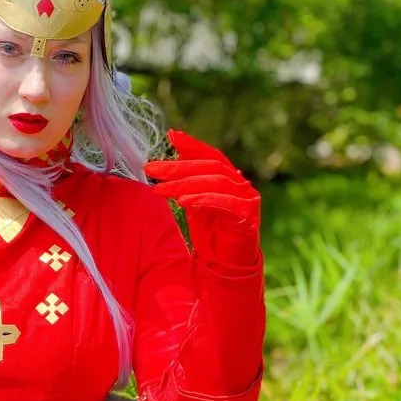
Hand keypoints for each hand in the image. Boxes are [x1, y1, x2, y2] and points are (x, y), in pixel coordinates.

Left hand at [143, 130, 260, 269]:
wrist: (227, 264)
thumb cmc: (211, 233)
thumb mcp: (195, 203)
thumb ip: (188, 183)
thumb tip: (172, 160)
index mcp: (228, 178)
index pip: (210, 155)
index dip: (192, 145)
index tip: (171, 136)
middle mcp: (240, 184)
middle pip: (209, 167)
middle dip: (178, 167)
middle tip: (151, 169)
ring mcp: (247, 199)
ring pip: (216, 182)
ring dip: (185, 184)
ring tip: (161, 189)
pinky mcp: (249, 217)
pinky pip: (226, 203)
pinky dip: (204, 200)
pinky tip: (184, 201)